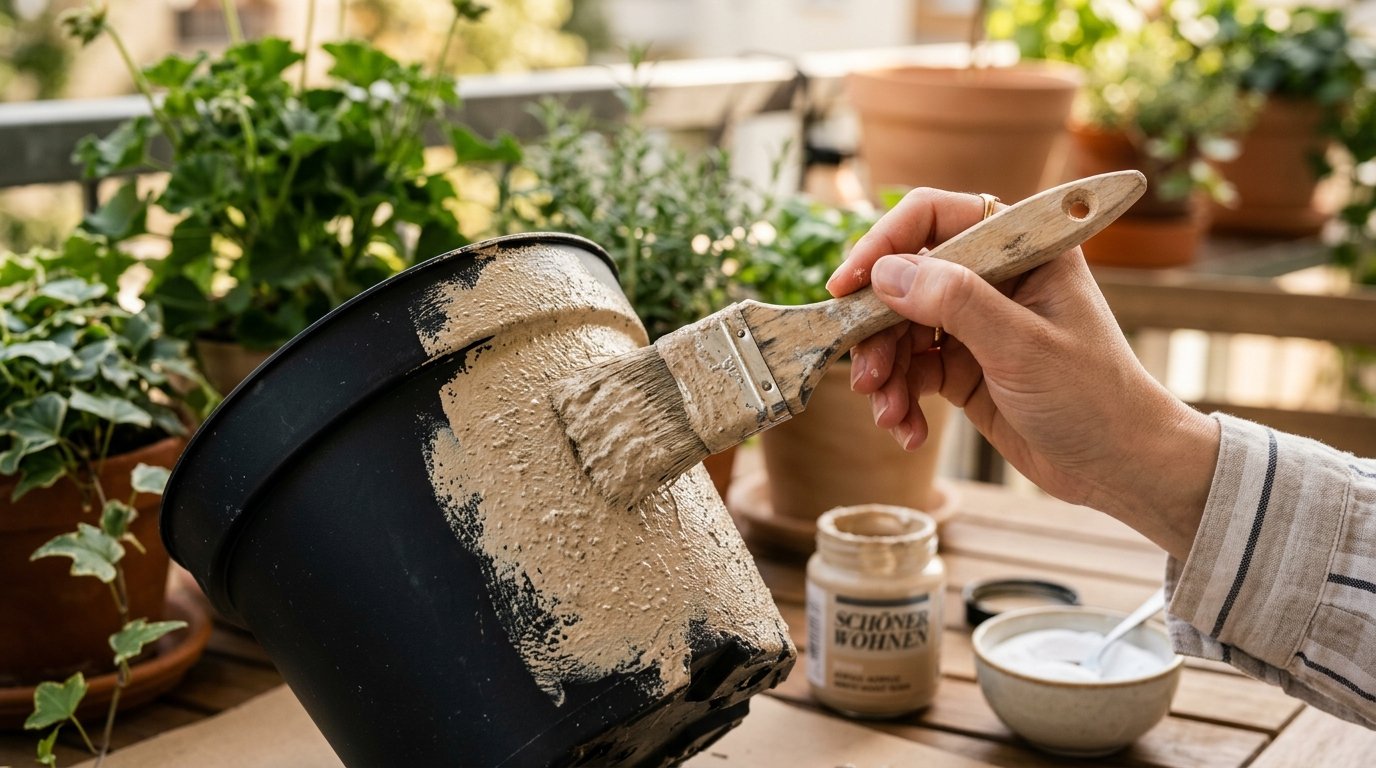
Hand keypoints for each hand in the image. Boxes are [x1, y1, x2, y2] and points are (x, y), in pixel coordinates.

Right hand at [826, 187, 1217, 559]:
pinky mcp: (964, 367)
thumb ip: (955, 303)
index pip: (934, 218)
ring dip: (885, 373)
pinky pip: (911, 370)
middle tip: (865, 376)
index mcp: (1022, 248)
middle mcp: (994, 277)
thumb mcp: (1022, 347)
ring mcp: (976, 323)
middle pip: (904, 280)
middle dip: (878, 330)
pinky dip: (901, 399)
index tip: (846, 285)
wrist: (1123, 468)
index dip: (883, 244)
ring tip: (890, 413)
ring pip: (900, 329)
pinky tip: (909, 430)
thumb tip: (886, 273)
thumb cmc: (1094, 398)